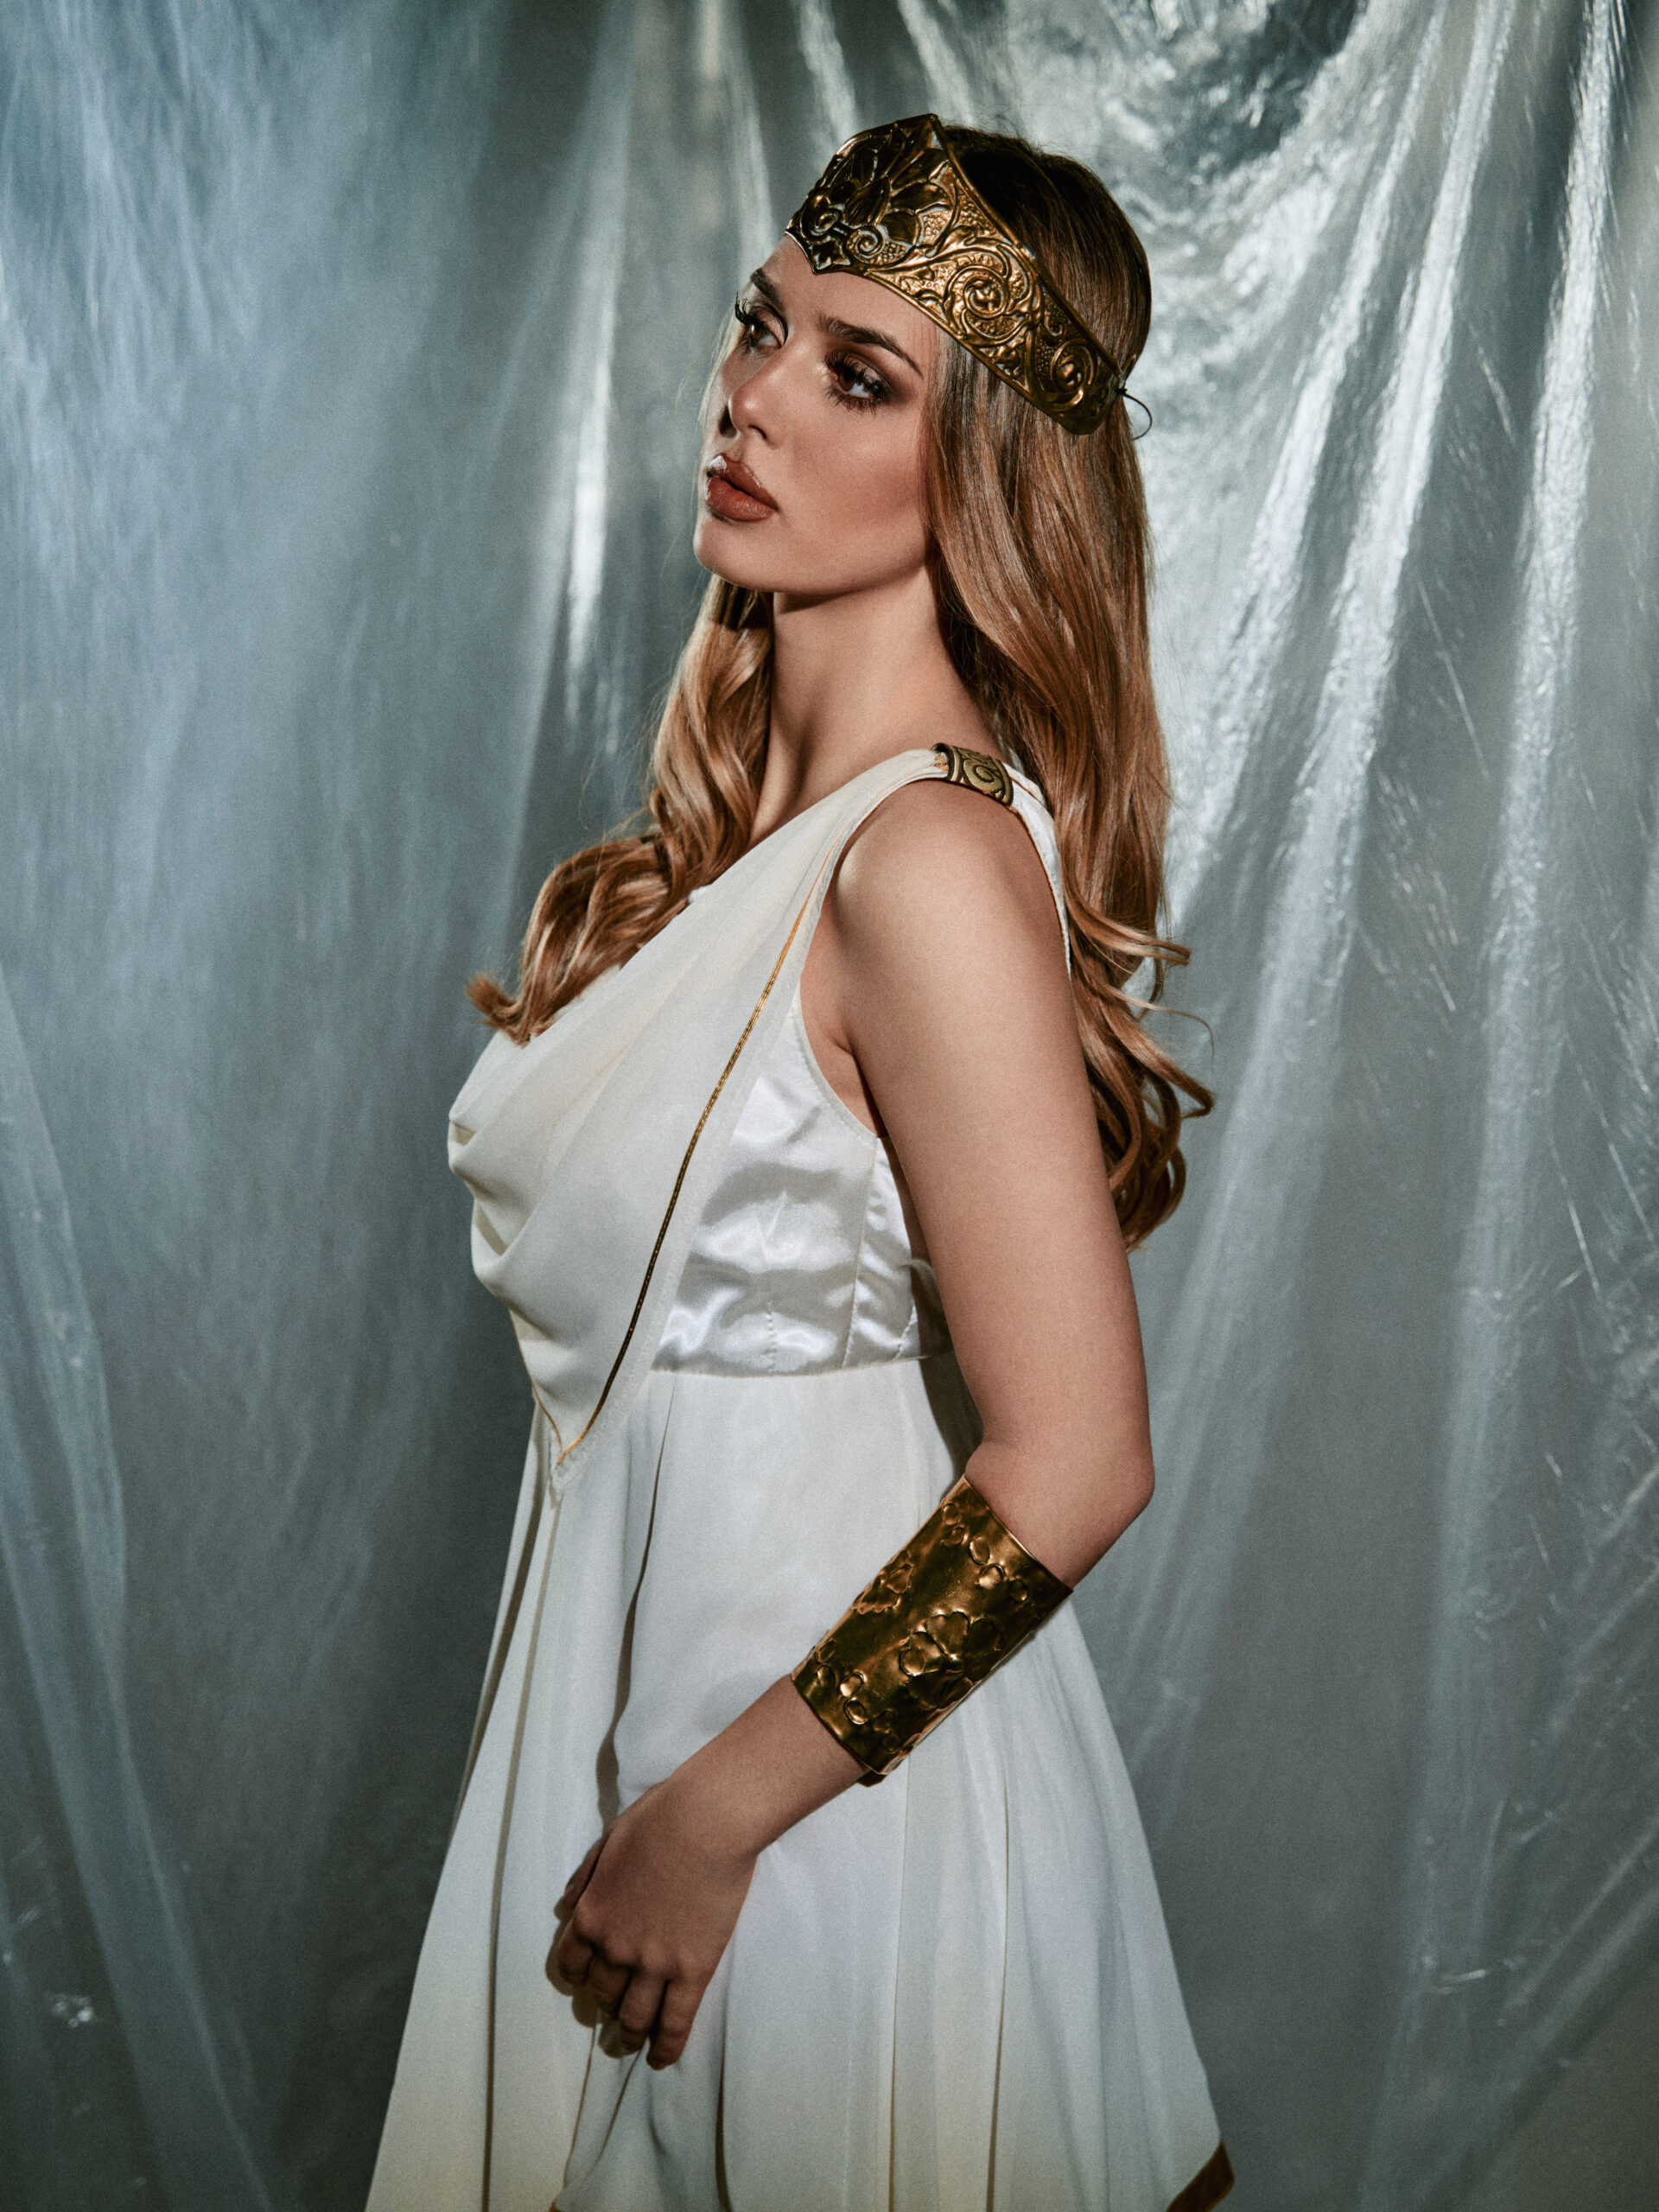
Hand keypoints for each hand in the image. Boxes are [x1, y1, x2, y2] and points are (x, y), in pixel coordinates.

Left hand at [549, 1765, 759, 2068]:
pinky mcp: (692, 1971)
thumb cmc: (659, 1820)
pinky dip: (665, 2047)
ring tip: (633, 2041)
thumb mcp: (608, 1841)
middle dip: (607, 2003)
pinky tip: (661, 2059)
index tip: (587, 1980)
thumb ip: (585, 1877)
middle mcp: (615, 1948)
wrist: (705, 1821)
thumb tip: (566, 1905)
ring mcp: (654, 1963)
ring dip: (629, 2031)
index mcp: (592, 1914)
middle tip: (616, 2009)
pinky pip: (674, 2021)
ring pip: (634, 2015)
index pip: (572, 1964)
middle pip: (603, 1992)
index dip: (579, 1975)